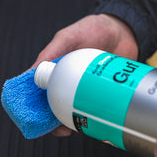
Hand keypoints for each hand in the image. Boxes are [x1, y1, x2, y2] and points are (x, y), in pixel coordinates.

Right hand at [31, 13, 138, 135]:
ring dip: (74, 122)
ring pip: (75, 111)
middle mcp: (69, 81)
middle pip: (57, 107)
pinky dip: (93, 117)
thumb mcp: (68, 37)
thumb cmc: (93, 28)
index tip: (35, 118)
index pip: (40, 93)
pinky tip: (94, 123)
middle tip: (60, 128)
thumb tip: (32, 73)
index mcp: (56, 71)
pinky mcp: (102, 93)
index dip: (36, 108)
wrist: (124, 31)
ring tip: (77, 127)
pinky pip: (95, 109)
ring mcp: (86, 88)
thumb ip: (51, 52)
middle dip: (56, 121)